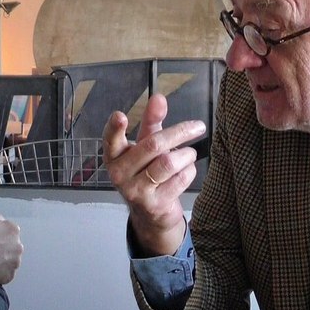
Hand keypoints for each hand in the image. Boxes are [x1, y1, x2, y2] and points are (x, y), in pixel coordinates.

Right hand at [102, 94, 205, 256]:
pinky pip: (180, 178)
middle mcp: (119, 174)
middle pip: (153, 145)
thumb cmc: (147, 170)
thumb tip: (158, 98)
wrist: (150, 211)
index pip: (111, 140)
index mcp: (114, 156)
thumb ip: (152, 121)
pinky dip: (189, 170)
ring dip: (186, 155)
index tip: (120, 116)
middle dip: (180, 132)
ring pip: (169, 162)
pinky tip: (185, 171)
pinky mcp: (154, 204)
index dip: (115, 128)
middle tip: (198, 126)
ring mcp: (136, 191)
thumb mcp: (147, 144)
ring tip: (188, 154)